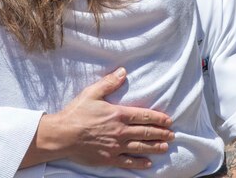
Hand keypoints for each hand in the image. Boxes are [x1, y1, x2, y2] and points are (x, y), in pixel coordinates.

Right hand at [25, 67, 173, 169]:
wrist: (62, 136)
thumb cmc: (76, 113)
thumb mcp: (92, 93)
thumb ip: (109, 83)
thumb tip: (123, 72)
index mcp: (118, 114)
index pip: (143, 116)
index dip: (158, 118)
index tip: (169, 120)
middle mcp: (120, 132)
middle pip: (146, 133)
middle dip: (161, 133)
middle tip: (172, 134)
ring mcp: (116, 147)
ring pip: (140, 148)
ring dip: (155, 147)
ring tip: (165, 147)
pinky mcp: (109, 159)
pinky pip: (128, 162)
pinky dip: (139, 163)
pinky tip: (148, 163)